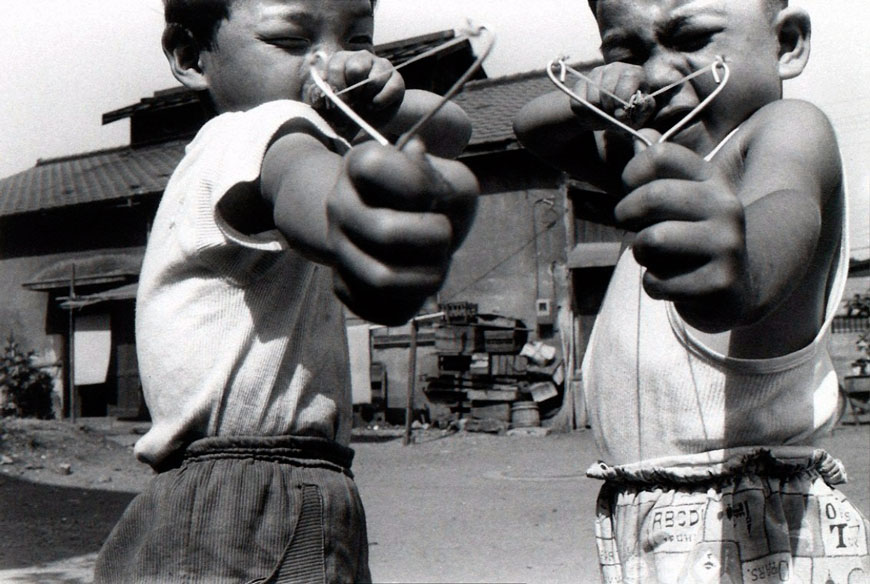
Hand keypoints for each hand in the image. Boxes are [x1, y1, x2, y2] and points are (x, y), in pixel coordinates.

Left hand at [314, 50, 404, 134]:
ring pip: (374, 80)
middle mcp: (361, 57)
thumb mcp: (328, 107)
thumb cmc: (346, 110)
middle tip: (352, 102)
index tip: (337, 103)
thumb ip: (318, 98)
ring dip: (367, 98)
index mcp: (341, 60)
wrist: (371, 121)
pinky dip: (381, 102)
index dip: (336, 86)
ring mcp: (381, 66)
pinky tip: (375, 106)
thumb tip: (317, 93)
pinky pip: (391, 88)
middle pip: (356, 68)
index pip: (336, 66)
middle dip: (352, 91)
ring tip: (364, 104)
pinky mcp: (396, 78)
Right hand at [327, 139, 477, 324]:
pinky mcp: (345, 287)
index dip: (419, 186)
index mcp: (360, 164)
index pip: (376, 168)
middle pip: (386, 233)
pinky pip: (382, 310)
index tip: (434, 194)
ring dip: (429, 275)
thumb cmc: (432, 198)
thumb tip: (423, 171)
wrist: (395, 216)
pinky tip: (418, 281)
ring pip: (383, 280)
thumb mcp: (449, 177)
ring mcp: (337, 247)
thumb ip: (448, 180)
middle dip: (434, 237)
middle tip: (444, 234)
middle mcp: (339, 204)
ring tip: (437, 262)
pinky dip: (412, 301)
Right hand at [571, 62, 654, 128]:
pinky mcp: (581, 83)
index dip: (623, 99)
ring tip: (602, 118)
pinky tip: (591, 115)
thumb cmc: (627, 113)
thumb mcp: (639, 114)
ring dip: (596, 114)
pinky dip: (584, 114)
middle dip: (609, 109)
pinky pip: (578, 102)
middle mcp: (615, 68)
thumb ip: (644, 110)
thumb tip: (638, 104)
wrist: (606, 114)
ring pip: (592, 99)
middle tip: (611, 117)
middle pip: (607, 90)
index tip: (620, 114)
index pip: (628, 79)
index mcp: (633, 73)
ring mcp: (596, 74)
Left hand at [617, 138, 750, 329]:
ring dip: (640, 252)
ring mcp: (727, 245)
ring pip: (652, 240)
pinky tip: (671, 284)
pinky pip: (657, 282)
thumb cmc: (688, 240)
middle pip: (653, 196)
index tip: (628, 189)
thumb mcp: (680, 202)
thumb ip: (655, 178)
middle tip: (627, 226)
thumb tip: (637, 142)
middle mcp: (725, 206)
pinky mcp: (719, 283)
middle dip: (625, 214)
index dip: (631, 173)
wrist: (735, 287)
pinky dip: (652, 286)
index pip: (662, 156)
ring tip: (653, 256)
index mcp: (712, 180)